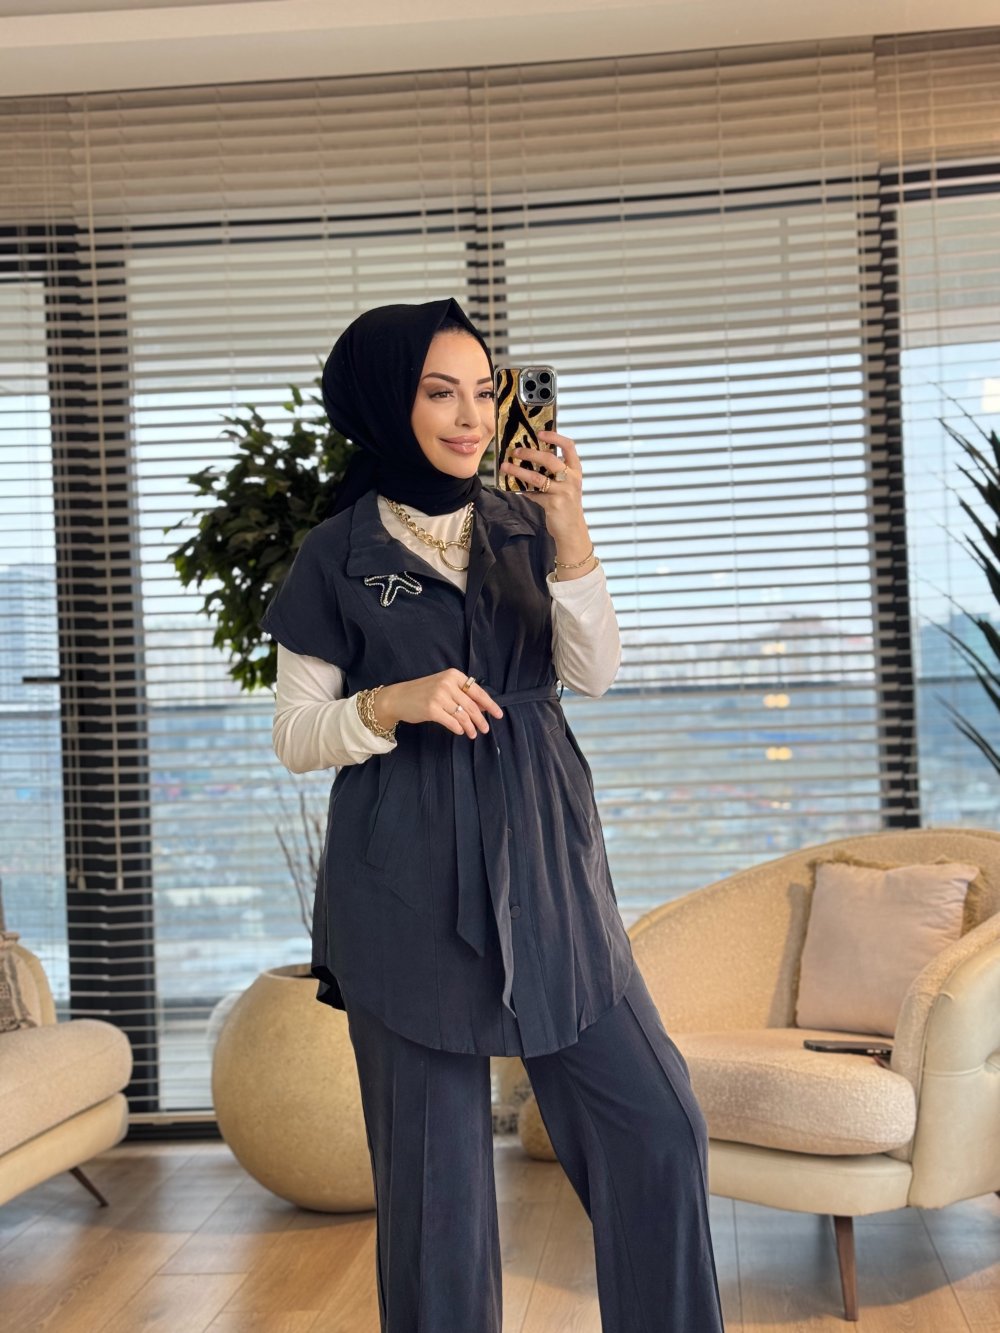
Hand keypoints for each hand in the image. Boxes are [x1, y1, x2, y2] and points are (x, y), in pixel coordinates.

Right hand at [377, 669, 503, 739]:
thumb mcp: (443, 686)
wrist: (398, 698)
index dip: (490, 704)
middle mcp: (447, 684)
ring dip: (471, 727)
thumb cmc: (423, 693)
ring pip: (463, 716)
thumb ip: (462, 694)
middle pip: (471, 706)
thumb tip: (483, 707)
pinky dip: (459, 728)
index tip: (498, 714)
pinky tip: (461, 732)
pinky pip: (452, 722)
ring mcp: (439, 696)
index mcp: (453, 675)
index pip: (477, 691)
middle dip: (481, 720)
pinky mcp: (432, 709)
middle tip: (486, 729)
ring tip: (473, 734)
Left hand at [499, 429, 590, 552]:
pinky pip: (532, 494)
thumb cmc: (566, 504)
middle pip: (549, 459)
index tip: (540, 433)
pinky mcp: (553, 504)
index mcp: (576, 470)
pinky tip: (512, 488)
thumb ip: (554, 472)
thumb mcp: (566, 485)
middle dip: (529, 453)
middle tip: (515, 451)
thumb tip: (529, 457)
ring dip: (518, 471)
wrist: (572, 530)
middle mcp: (571, 479)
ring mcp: (563, 492)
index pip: (569, 446)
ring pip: (536, 477)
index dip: (555, 437)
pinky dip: (521, 491)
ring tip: (505, 467)